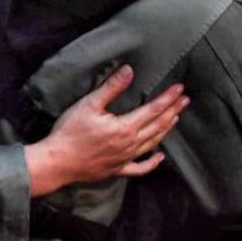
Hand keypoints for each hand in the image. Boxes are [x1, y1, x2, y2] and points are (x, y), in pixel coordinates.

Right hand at [24, 65, 188, 195]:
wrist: (57, 162)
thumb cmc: (70, 132)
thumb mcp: (89, 104)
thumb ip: (111, 88)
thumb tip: (129, 71)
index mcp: (125, 127)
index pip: (153, 109)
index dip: (168, 98)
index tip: (179, 89)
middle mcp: (130, 144)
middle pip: (157, 125)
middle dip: (172, 111)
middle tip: (184, 100)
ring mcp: (125, 159)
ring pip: (152, 143)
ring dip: (165, 130)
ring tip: (175, 118)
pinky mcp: (117, 169)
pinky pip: (139, 168)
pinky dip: (152, 162)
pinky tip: (160, 157)